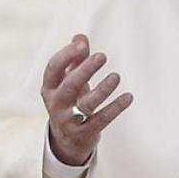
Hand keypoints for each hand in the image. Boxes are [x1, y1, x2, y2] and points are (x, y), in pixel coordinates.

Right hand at [41, 34, 132, 165]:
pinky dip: (115, 108)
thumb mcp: (68, 81)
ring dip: (102, 89)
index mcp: (50, 87)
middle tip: (102, 56)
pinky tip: (128, 97)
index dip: (66, 55)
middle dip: (85, 70)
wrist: (66, 141)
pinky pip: (101, 119)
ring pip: (86, 104)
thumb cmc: (69, 101)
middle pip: (69, 85)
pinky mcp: (85, 133)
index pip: (53, 68)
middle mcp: (56, 104)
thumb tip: (80, 37)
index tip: (82, 44)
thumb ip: (75, 59)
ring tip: (116, 76)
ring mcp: (69, 120)